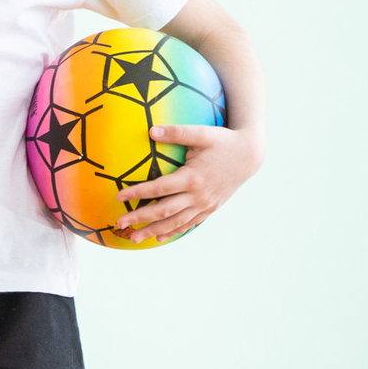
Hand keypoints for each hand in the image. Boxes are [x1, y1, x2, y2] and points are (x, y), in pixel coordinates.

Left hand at [112, 123, 262, 240]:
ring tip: (134, 238)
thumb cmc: (223, 142)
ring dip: (154, 230)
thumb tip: (151, 130)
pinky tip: (159, 237)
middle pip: (164, 211)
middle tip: (120, 223)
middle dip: (140, 218)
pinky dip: (173, 231)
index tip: (118, 197)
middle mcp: (198, 195)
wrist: (249, 155)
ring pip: (176, 222)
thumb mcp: (202, 133)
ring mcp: (205, 204)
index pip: (159, 189)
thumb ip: (177, 132)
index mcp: (193, 177)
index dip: (137, 193)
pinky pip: (189, 223)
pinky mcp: (210, 208)